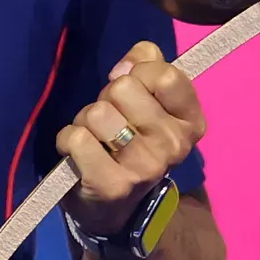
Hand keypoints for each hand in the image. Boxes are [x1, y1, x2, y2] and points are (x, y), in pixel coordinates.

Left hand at [61, 42, 202, 225]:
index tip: (131, 86)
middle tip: (109, 122)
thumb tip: (137, 55)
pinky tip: (80, 156)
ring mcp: (145, 167)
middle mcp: (175, 145)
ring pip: (97, 112)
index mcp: (191, 122)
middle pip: (124, 88)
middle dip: (107, 98)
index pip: (165, 74)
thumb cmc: (127, 139)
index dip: (138, 72)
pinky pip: (75, 138)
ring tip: (95, 139)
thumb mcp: (147, 101)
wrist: (113, 205)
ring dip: (85, 121)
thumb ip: (147, 65)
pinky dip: (68, 141)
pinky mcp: (111, 184)